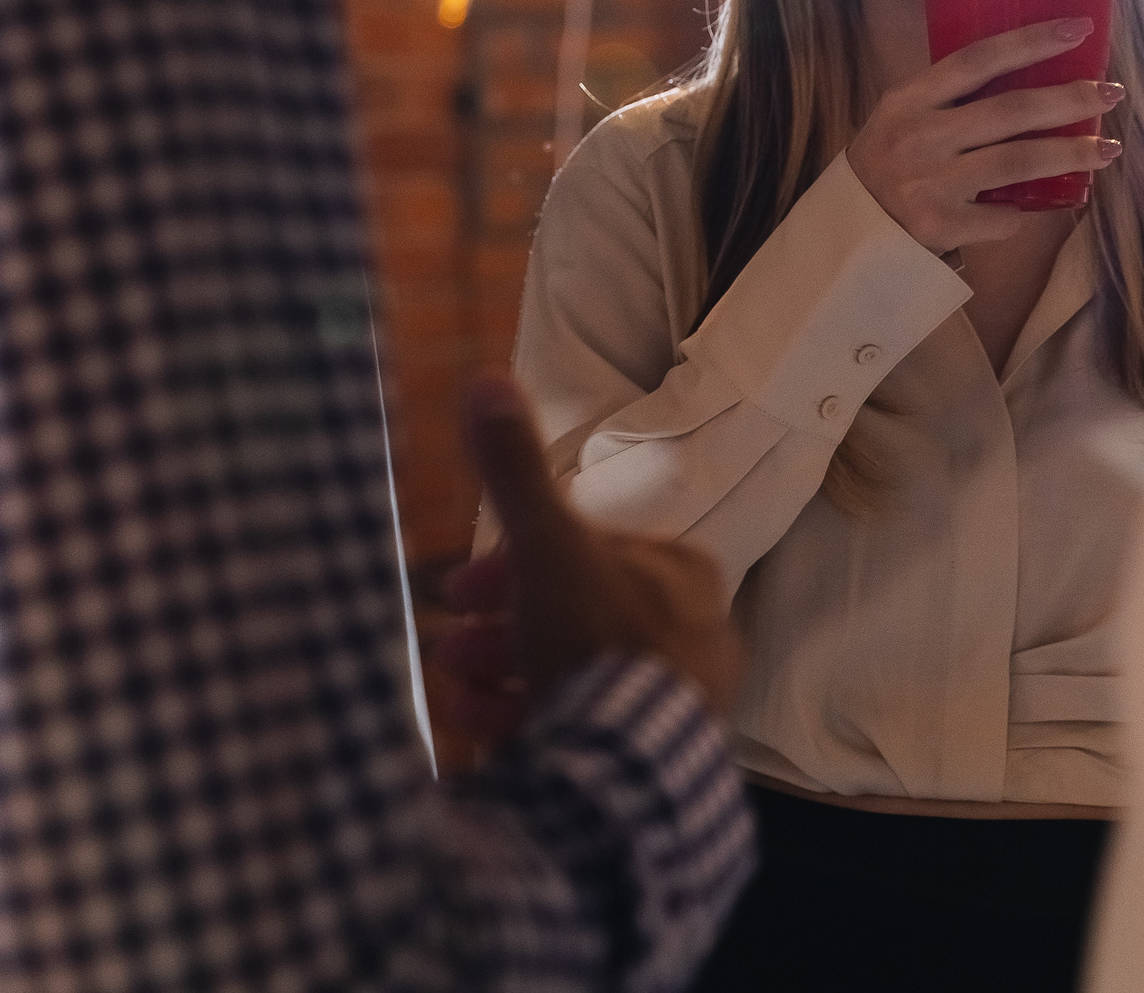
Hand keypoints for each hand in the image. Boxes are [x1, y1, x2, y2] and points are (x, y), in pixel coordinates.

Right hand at [433, 375, 743, 748]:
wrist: (629, 767)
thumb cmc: (597, 639)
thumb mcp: (546, 544)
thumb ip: (515, 470)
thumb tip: (488, 378)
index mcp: (680, 573)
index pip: (585, 552)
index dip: (511, 563)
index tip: (459, 588)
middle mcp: (692, 634)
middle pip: (574, 615)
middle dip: (500, 626)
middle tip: (451, 645)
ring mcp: (676, 703)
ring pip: (574, 674)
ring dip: (504, 675)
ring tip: (456, 691)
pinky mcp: (653, 763)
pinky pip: (583, 732)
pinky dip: (528, 723)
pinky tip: (483, 730)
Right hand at [846, 17, 1124, 254]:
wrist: (848, 229)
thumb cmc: (887, 163)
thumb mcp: (903, 117)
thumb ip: (949, 98)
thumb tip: (1032, 74)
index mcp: (909, 99)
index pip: (977, 59)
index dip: (1031, 41)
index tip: (1080, 29)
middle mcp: (920, 136)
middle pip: (1010, 110)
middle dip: (1068, 99)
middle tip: (1111, 92)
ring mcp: (930, 183)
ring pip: (1017, 162)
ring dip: (1070, 154)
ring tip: (1109, 149)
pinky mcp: (940, 226)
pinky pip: (1002, 216)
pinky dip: (1026, 210)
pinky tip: (1046, 204)